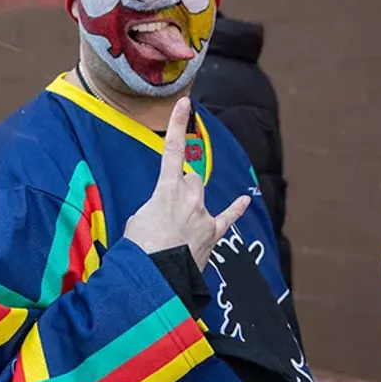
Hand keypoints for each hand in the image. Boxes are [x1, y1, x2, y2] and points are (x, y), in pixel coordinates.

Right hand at [122, 98, 250, 268]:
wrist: (155, 278)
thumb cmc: (139, 250)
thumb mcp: (136, 222)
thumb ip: (153, 209)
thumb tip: (162, 216)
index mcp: (167, 190)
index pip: (172, 150)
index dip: (177, 125)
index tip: (185, 103)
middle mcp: (190, 198)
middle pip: (191, 178)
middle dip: (181, 186)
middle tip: (165, 207)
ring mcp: (204, 216)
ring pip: (201, 197)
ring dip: (191, 204)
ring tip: (174, 225)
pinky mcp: (212, 235)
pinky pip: (226, 218)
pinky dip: (235, 209)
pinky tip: (244, 200)